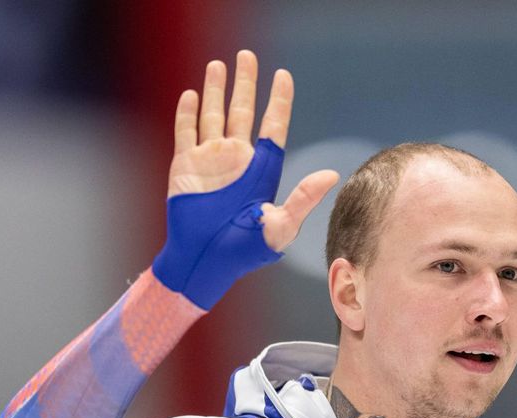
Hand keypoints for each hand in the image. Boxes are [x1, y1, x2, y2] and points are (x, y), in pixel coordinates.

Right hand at [168, 50, 338, 251]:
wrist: (204, 263)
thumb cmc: (243, 252)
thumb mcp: (279, 227)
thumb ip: (303, 200)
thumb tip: (331, 175)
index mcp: (261, 170)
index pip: (272, 126)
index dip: (278, 100)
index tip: (282, 75)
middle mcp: (237, 160)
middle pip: (243, 111)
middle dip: (245, 83)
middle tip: (247, 55)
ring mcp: (210, 160)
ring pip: (213, 115)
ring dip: (215, 89)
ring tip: (218, 63)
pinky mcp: (185, 167)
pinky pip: (186, 132)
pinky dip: (187, 113)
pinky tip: (191, 93)